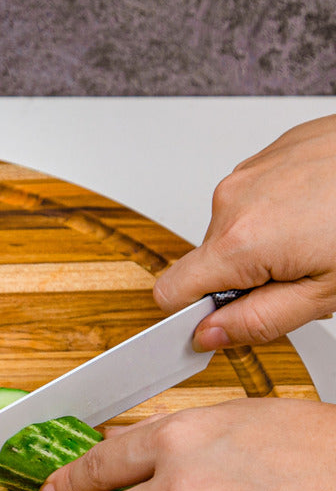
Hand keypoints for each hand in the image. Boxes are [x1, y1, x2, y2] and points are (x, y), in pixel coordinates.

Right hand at [153, 114, 335, 350]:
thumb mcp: (324, 295)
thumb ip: (257, 322)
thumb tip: (208, 336)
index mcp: (238, 242)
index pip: (170, 293)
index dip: (194, 315)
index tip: (223, 320)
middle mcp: (232, 200)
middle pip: (207, 262)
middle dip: (242, 277)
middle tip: (299, 275)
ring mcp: (249, 172)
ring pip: (232, 229)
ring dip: (262, 242)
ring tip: (316, 236)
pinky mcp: (269, 154)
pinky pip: (254, 198)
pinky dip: (279, 210)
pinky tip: (318, 209)